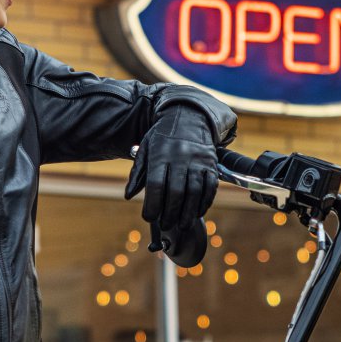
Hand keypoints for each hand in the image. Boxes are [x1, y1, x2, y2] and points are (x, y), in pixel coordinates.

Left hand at [125, 103, 219, 230]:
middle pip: (176, 191)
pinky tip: (197, 212)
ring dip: (188, 212)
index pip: (156, 184)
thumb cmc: (163, 137)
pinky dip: (204, 202)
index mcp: (160, 154)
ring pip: (194, 192)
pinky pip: (210, 187)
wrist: (188, 116)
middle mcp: (180, 157)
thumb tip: (129, 195)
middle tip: (167, 226)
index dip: (152, 204)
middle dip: (171, 213)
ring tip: (182, 225)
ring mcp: (198, 161)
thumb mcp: (146, 149)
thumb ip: (138, 173)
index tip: (149, 217)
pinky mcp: (211, 164)